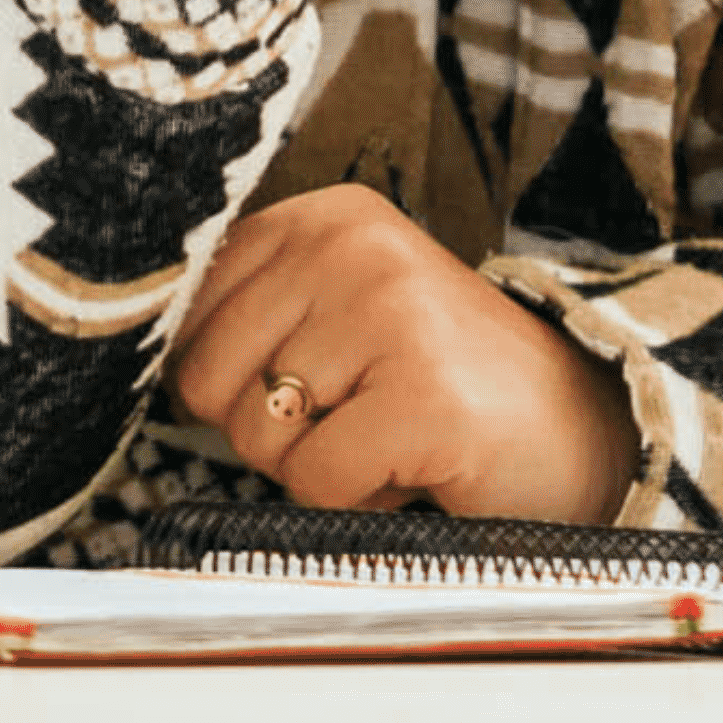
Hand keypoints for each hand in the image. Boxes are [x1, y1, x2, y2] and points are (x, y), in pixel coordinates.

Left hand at [165, 185, 638, 524]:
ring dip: (324, 468)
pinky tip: (420, 468)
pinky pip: (319, 481)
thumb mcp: (339, 321)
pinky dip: (361, 502)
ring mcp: (394, 315)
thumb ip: (248, 320)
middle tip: (360, 418)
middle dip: (272, 432)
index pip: (186, 317)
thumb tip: (130, 353)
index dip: (232, 381)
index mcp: (324, 219)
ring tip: (396, 435)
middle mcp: (354, 248)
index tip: (313, 382)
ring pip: (261, 439)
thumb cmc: (443, 388)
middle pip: (209, 381)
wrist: (592, 431)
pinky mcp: (426, 396)